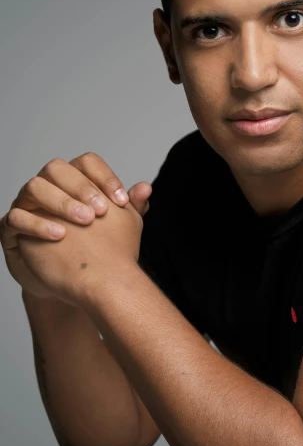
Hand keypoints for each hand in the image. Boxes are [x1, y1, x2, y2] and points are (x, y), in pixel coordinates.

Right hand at [0, 152, 151, 302]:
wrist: (71, 282)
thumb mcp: (117, 228)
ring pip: (34, 187)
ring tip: (84, 221)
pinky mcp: (11, 227)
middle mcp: (48, 186)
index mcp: (73, 180)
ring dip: (61, 202)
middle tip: (101, 211)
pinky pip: (16, 217)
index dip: (105, 177)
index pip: (86, 163)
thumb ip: (130, 208)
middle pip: (57, 168)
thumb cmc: (93, 248)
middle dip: (80, 187)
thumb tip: (146, 188)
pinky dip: (38, 224)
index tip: (123, 201)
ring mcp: (26, 204)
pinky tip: (60, 235)